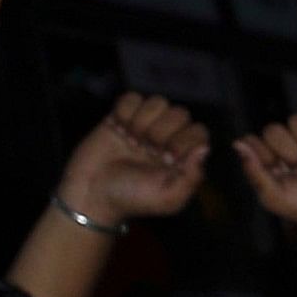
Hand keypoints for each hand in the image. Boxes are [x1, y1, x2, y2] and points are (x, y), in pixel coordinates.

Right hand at [55, 92, 210, 223]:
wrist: (91, 193)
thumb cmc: (132, 199)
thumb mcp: (169, 197)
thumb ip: (192, 176)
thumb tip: (205, 148)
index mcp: (184, 156)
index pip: (198, 131)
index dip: (184, 141)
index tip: (166, 159)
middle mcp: (168, 138)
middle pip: (179, 113)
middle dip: (161, 132)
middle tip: (145, 151)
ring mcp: (145, 125)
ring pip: (157, 102)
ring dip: (142, 122)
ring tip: (130, 142)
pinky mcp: (122, 116)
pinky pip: (132, 98)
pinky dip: (124, 112)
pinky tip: (117, 130)